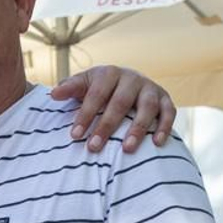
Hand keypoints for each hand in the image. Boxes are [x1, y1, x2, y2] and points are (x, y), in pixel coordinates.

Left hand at [50, 65, 175, 152]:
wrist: (126, 83)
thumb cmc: (99, 88)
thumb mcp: (83, 85)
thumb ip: (70, 89)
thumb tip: (53, 94)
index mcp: (109, 73)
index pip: (96, 94)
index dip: (85, 115)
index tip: (75, 136)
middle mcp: (132, 78)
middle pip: (120, 102)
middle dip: (106, 126)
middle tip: (93, 147)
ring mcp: (150, 88)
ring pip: (147, 107)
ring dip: (138, 128)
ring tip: (126, 149)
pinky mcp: (165, 98)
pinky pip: (169, 112)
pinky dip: (165, 127)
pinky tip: (157, 143)